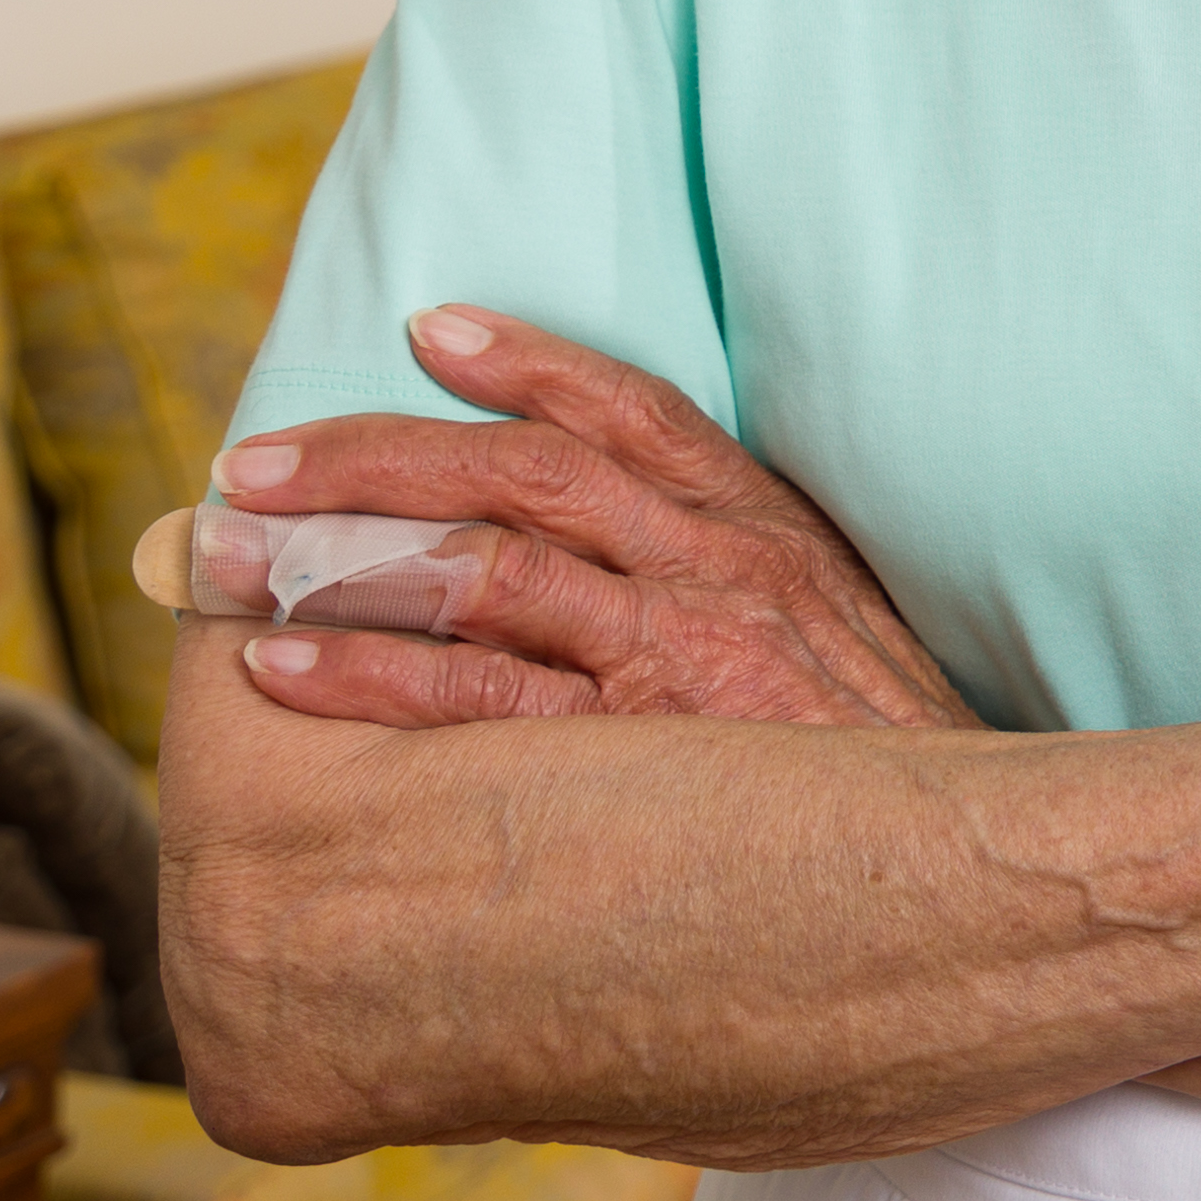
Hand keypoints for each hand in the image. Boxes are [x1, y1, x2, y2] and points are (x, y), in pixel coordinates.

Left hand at [153, 305, 980, 733]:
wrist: (978, 873)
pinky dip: (367, 665)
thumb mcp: (843, 641)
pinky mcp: (641, 751)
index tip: (431, 327)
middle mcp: (717, 572)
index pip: (637, 412)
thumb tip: (645, 554)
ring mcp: (677, 656)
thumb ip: (753, 580)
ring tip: (222, 550)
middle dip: (372, 455)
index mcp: (768, 533)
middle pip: (525, 471)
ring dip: (337, 546)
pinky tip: (281, 660)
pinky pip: (479, 695)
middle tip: (248, 464)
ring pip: (483, 560)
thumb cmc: (890, 771)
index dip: (531, 360)